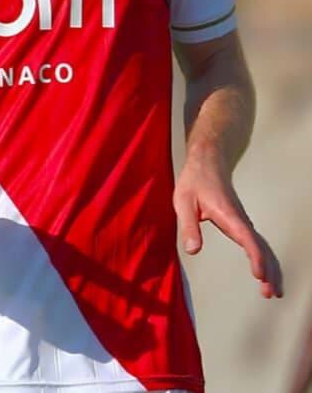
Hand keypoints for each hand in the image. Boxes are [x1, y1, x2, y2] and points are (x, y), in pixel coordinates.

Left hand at [174, 156, 282, 298]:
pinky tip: (264, 273)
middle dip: (269, 270)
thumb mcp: (183, 202)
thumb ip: (188, 226)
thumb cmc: (194, 181)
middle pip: (261, 247)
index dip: (256, 258)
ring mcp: (241, 221)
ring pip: (261, 246)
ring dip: (270, 268)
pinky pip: (256, 243)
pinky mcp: (239, 223)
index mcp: (228, 214)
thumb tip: (193, 250)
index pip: (247, 239)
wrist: (206, 162)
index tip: (260, 275)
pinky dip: (263, 259)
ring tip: (272, 291)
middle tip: (271, 294)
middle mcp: (239, 219)